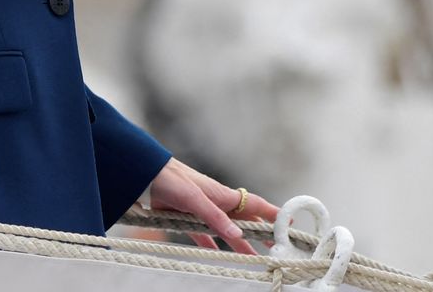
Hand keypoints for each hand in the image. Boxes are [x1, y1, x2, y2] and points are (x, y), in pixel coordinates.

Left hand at [148, 157, 276, 254]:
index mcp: (220, 194)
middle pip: (244, 220)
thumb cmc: (169, 177)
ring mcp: (201, 210)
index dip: (272, 212)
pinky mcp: (186, 218)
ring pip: (226, 231)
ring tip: (256, 259)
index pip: (253, 204)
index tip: (290, 222)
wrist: (142, 173)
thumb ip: (214, 217)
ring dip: (240, 244)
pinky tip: (218, 255)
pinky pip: (204, 235)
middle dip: (262, 232)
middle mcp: (215, 202)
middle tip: (279, 247)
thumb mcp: (192, 197)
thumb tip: (238, 237)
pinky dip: (213, 245)